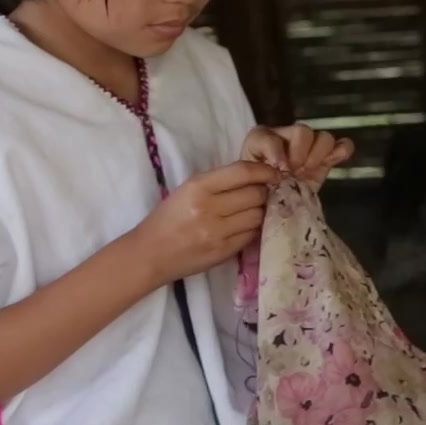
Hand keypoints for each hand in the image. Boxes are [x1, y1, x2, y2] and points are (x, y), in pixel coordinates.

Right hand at [128, 161, 279, 283]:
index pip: (243, 172)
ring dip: (259, 212)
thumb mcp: (187, 190)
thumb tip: (256, 177)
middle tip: (260, 195)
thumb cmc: (168, 218)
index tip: (275, 173)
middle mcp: (209, 208)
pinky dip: (251, 229)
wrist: (150, 253)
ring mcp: (218, 232)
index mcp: (198, 187)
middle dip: (263, 193)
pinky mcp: (224, 252)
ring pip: (258, 216)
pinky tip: (242, 227)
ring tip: (250, 212)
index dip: (265, 171)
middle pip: (256, 194)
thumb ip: (219, 182)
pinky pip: (251, 235)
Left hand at [241, 124, 355, 190]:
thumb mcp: (248, 185)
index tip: (280, 171)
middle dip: (300, 153)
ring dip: (318, 155)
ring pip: (323, 137)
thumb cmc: (254, 193)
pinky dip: (342, 150)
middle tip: (295, 172)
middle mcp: (286, 137)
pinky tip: (334, 160)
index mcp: (260, 140)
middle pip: (302, 131)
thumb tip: (279, 172)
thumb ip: (256, 177)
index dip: (277, 153)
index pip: (270, 138)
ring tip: (307, 172)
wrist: (266, 205)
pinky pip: (341, 145)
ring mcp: (308, 147)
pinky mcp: (325, 158)